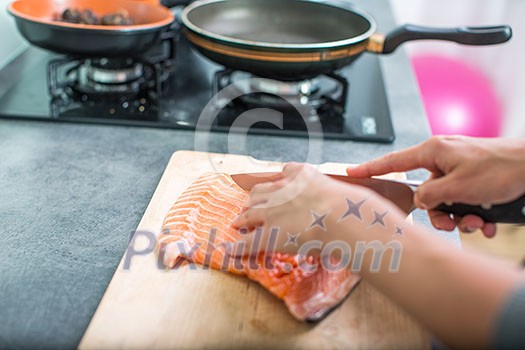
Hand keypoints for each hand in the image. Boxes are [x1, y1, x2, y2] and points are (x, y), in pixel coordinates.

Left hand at [232, 163, 375, 255]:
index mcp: (303, 175)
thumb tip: (369, 209)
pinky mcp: (267, 233)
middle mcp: (282, 189)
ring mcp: (272, 211)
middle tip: (250, 205)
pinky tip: (228, 251)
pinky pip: (247, 242)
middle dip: (255, 198)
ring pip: (250, 212)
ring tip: (239, 223)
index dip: (280, 180)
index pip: (286, 171)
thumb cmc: (353, 207)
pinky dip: (236, 248)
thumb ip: (350, 197)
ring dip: (244, 218)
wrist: (341, 215)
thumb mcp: (353, 194)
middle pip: (261, 191)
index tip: (277, 183)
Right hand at [347, 136, 524, 237]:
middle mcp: (442, 160)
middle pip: (424, 194)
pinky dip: (473, 216)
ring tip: (478, 221)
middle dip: (439, 214)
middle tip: (454, 222)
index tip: (351, 172)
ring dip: (460, 218)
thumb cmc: (500, 168)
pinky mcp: (472, 181)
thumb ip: (429, 195)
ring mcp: (458, 170)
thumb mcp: (458, 186)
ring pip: (444, 203)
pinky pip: (461, 203)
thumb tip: (419, 201)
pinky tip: (488, 221)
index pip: (393, 162)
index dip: (370, 168)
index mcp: (433, 152)